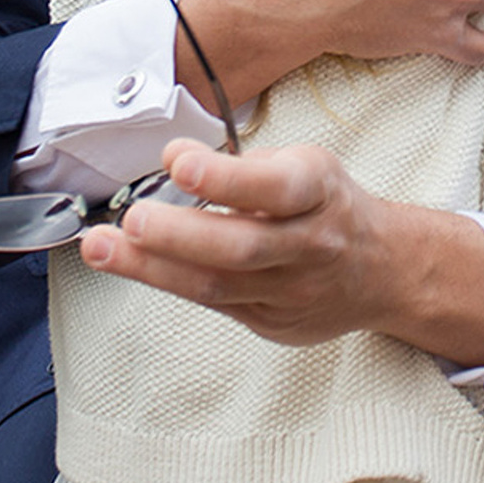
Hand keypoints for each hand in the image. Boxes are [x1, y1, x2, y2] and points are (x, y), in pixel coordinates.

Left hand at [78, 138, 483, 365]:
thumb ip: (247, 170)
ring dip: (152, 266)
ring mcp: (290, 290)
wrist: (382, 270)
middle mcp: (309, 244)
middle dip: (179, 235)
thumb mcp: (305, 166)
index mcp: (319, 192)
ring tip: (101, 246)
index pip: (275, 188)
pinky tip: (131, 262)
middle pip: (241, 248)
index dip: (227, 178)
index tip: (179, 161)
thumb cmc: (329, 206)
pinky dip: (168, 281)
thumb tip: (178, 163)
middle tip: (132, 218)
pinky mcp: (271, 321)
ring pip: (217, 285)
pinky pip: (214, 304)